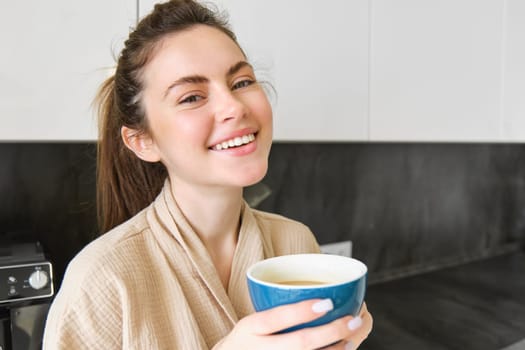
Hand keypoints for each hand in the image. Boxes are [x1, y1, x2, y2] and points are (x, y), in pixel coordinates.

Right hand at [213, 299, 372, 349]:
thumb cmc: (247, 342)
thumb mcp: (252, 322)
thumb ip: (277, 312)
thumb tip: (321, 294)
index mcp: (251, 328)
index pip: (276, 318)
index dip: (302, 311)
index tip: (327, 302)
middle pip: (299, 343)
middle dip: (330, 332)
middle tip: (352, 319)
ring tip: (353, 335)